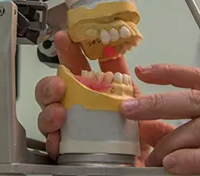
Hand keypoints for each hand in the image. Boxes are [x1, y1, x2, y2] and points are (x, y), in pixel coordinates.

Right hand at [34, 31, 174, 164]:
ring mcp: (73, 126)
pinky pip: (52, 140)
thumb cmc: (142, 145)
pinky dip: (53, 138)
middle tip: (59, 84)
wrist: (136, 169)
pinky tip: (57, 137)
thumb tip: (139, 84)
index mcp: (105, 91)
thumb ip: (145, 103)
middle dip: (54, 79)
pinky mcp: (67, 148)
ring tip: (59, 112)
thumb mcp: (150, 118)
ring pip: (50, 109)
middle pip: (61, 84)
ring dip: (50, 108)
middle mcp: (85, 105)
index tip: (67, 36)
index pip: (87, 64)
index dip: (75, 48)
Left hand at [118, 64, 199, 175]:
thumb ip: (183, 136)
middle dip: (159, 103)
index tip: (142, 72)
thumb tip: (146, 128)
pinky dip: (195, 160)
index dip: (170, 72)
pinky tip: (174, 165)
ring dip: (173, 142)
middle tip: (129, 109)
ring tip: (152, 158)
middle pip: (198, 99)